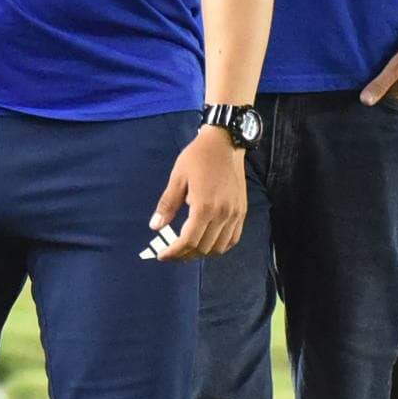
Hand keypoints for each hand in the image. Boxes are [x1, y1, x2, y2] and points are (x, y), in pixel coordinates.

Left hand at [148, 125, 245, 260]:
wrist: (225, 143)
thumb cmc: (198, 157)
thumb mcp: (177, 177)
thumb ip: (167, 205)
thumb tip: (155, 226)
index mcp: (204, 206)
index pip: (188, 240)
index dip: (174, 252)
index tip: (162, 255)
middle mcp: (222, 214)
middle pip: (203, 247)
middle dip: (184, 254)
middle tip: (171, 252)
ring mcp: (235, 214)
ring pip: (218, 247)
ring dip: (201, 252)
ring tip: (186, 249)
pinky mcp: (242, 212)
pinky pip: (232, 239)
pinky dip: (219, 246)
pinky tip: (207, 242)